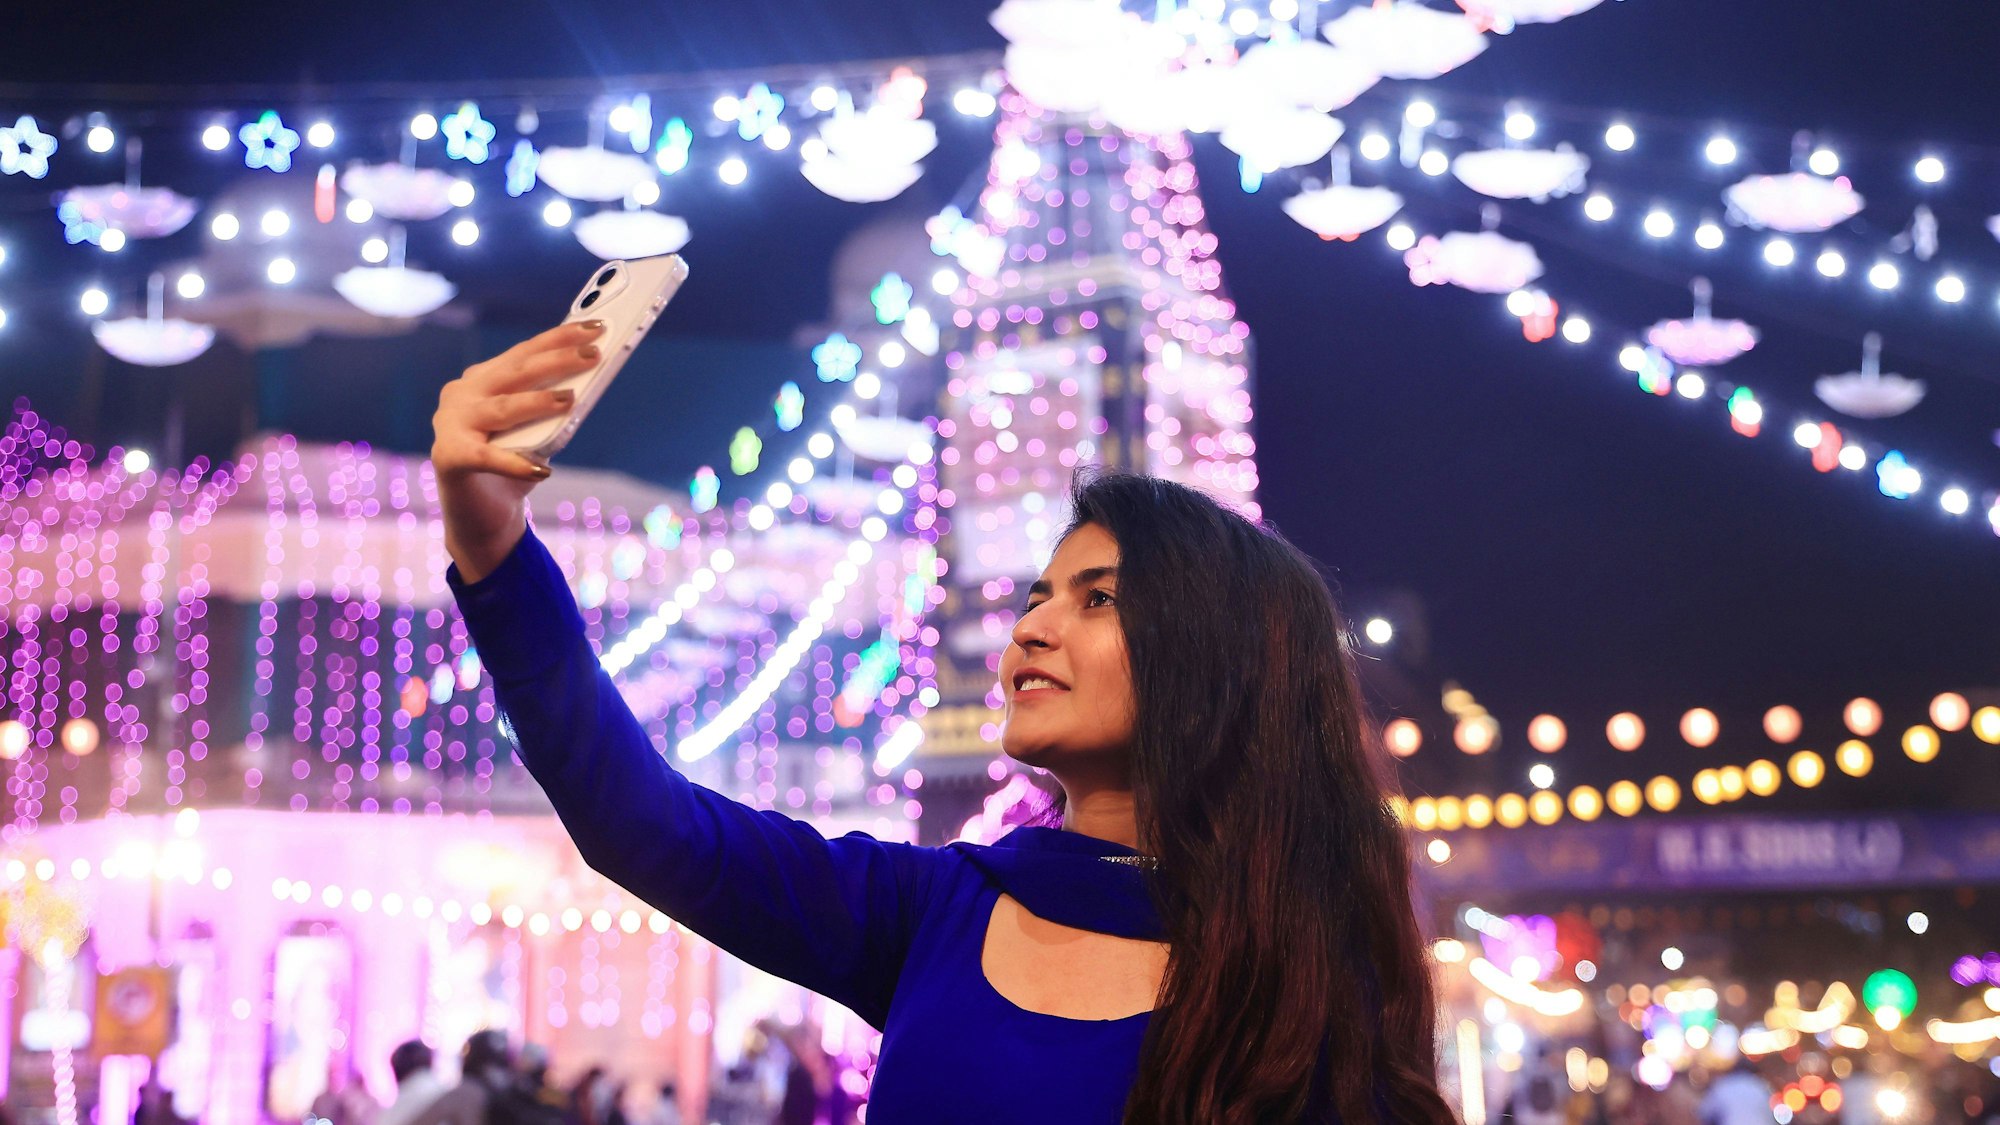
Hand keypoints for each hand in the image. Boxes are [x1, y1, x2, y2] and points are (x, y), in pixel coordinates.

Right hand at [431, 320, 604, 580]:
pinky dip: (514, 464)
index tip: (595, 327)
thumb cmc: (515, 465)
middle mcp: (463, 395)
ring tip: (569, 399)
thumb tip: (587, 389)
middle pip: (515, 372)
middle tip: (593, 354)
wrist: (484, 517)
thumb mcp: (540, 432)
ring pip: (502, 407)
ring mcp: (451, 424)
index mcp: (483, 380)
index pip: (525, 353)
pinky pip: (486, 457)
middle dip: (556, 360)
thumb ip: (553, 409)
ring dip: (537, 402)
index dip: (559, 338)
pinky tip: (541, 471)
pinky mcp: (448, 457)